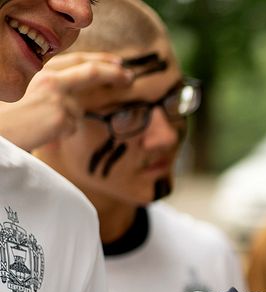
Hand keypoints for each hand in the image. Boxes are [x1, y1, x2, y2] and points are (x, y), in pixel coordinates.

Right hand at [0, 52, 131, 150]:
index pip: (77, 60)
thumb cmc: (9, 115)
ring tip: (42, 124)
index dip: (101, 60)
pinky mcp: (63, 118)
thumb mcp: (29, 92)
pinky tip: (45, 132)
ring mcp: (58, 98)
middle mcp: (51, 80)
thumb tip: (78, 93)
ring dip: (67, 119)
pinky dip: (62, 132)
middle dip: (114, 73)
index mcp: (41, 72)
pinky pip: (72, 127)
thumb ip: (53, 87)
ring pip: (78, 110)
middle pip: (91, 72)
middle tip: (129, 77)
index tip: (118, 63)